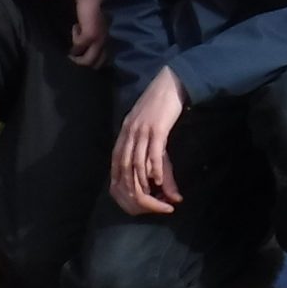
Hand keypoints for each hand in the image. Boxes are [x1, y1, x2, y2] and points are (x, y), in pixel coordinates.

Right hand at [63, 0, 108, 68]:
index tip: (89, 51)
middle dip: (85, 61)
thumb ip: (102, 31)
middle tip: (78, 51)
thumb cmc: (99, 2)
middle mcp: (111, 40)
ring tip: (76, 44)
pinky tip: (75, 27)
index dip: (98, 59)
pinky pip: (78, 47)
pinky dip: (74, 40)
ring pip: (87, 61)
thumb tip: (93, 45)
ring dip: (77, 55)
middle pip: (98, 63)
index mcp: (117, 36)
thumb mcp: (103, 20)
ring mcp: (101, 38)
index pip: (111, 59)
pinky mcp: (90, 35)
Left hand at [110, 68, 185, 215]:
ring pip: (137, 163)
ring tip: (152, 197)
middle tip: (145, 205)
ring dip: (143, 183)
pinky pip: (154, 152)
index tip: (129, 200)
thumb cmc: (160, 106)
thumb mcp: (148, 126)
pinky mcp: (158, 128)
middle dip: (133, 189)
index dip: (121, 185)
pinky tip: (159, 180)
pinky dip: (155, 168)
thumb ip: (148, 147)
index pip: (116, 165)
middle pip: (125, 168)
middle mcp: (129, 134)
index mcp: (124, 134)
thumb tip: (155, 171)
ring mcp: (142, 131)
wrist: (170, 82)